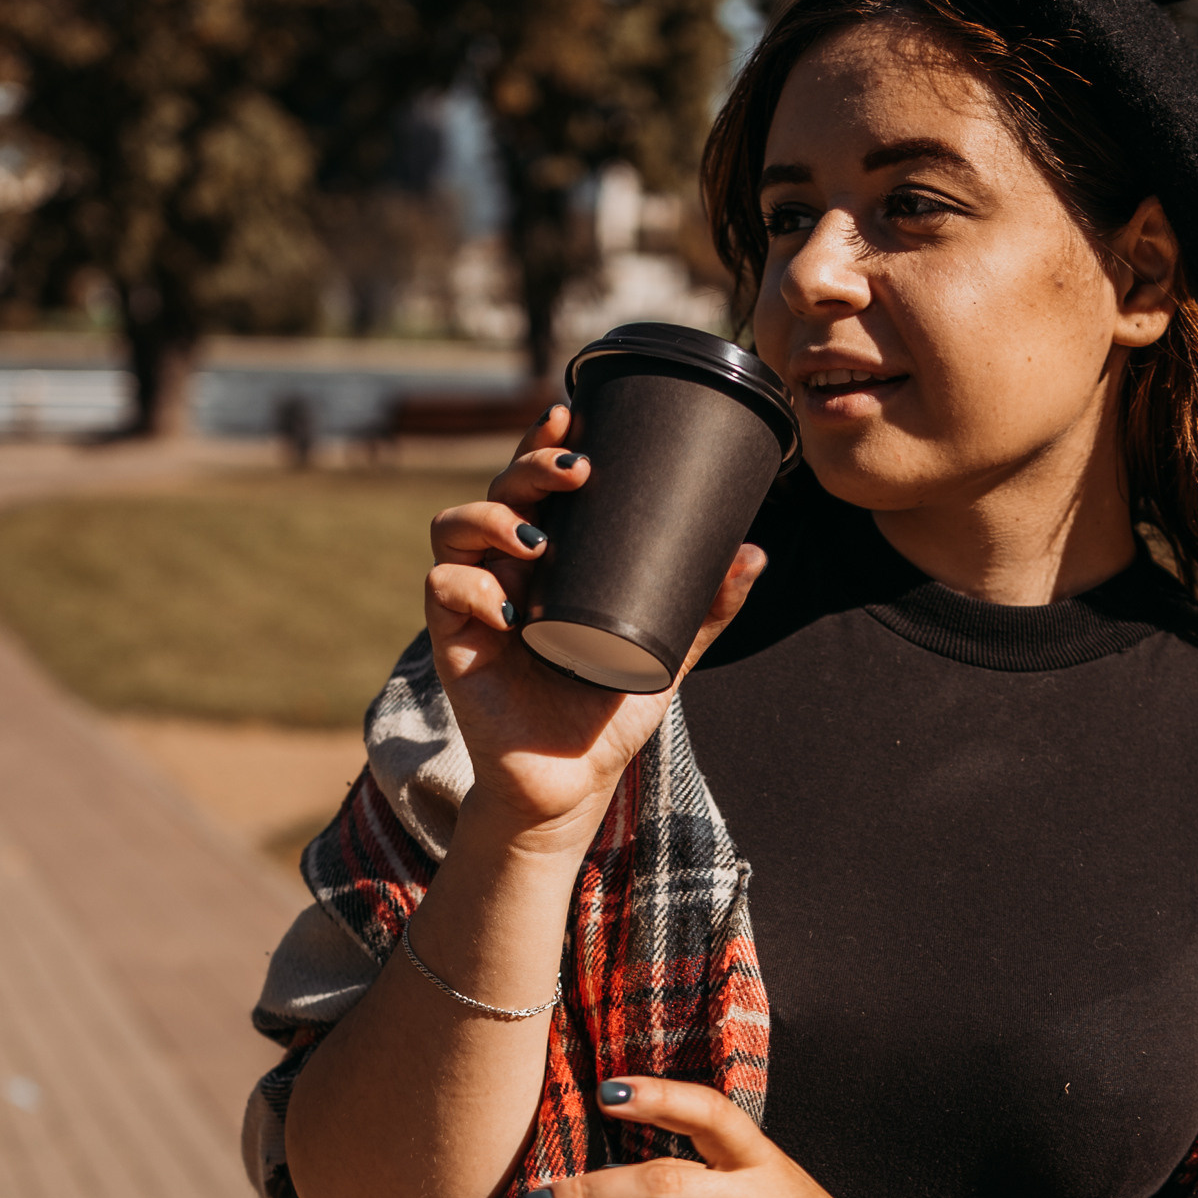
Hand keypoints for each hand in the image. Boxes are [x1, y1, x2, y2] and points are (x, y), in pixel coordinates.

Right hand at [424, 403, 764, 849]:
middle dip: (529, 466)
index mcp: (551, 559)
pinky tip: (507, 606)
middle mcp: (508, 570)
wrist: (570, 783)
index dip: (546, 442)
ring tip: (538, 541)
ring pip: (454, 526)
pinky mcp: (452, 641)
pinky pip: (442, 589)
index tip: (574, 414)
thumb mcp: (667, 654)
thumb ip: (707, 608)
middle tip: (575, 472)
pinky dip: (470, 587)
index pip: (538, 483)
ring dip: (492, 518)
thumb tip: (754, 551)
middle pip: (499, 490)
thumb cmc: (607, 711)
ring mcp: (476, 602)